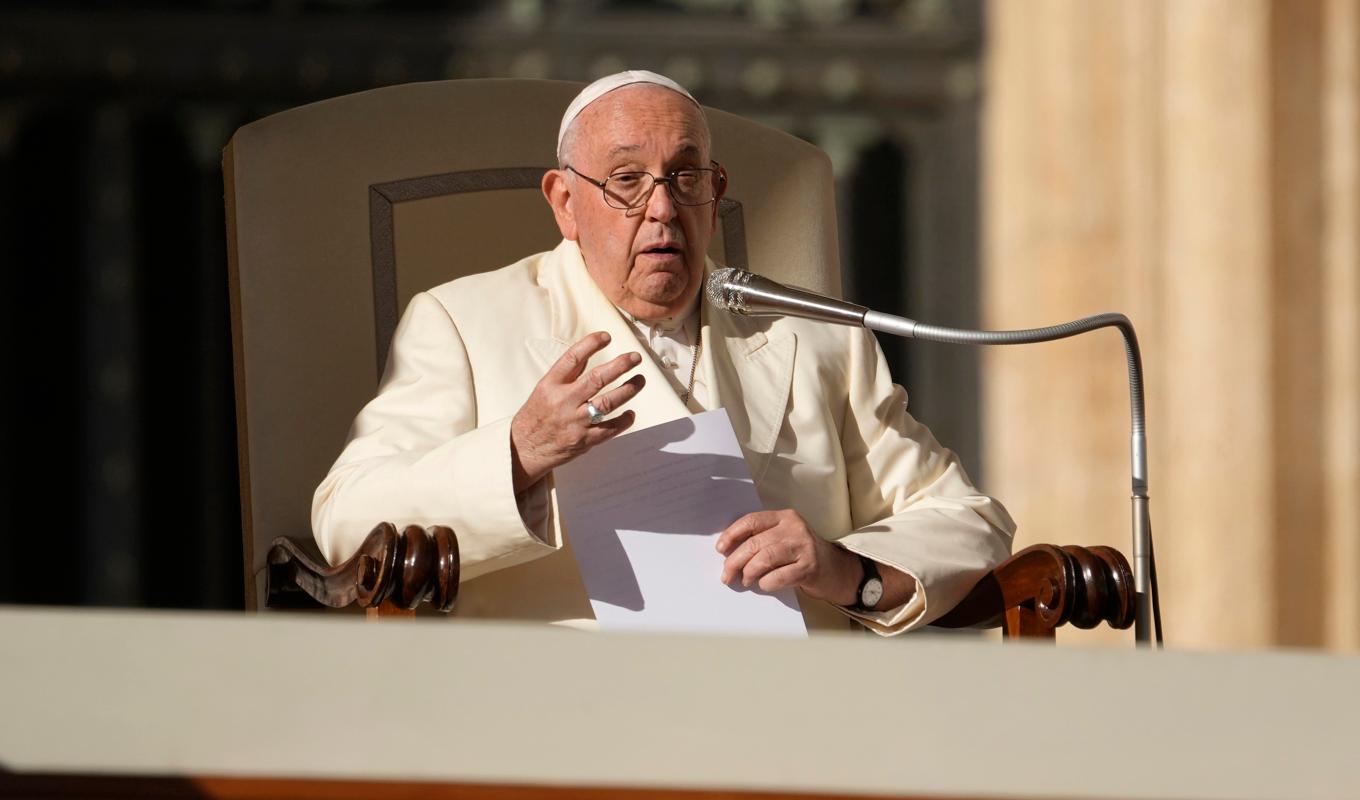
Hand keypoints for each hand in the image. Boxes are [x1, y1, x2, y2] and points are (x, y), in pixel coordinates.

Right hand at [510, 331, 644, 491]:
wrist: (525, 448)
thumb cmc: (536, 416)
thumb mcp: (545, 389)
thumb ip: (568, 373)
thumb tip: (589, 351)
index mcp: (550, 385)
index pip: (572, 358)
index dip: (591, 344)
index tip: (607, 336)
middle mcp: (563, 402)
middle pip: (597, 379)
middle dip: (620, 366)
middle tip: (635, 357)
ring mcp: (575, 422)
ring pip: (608, 403)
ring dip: (628, 389)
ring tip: (640, 380)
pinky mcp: (584, 440)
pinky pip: (610, 429)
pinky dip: (623, 421)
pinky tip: (630, 413)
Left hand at [715, 509, 860, 604]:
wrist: (835, 568)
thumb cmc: (801, 553)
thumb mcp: (784, 537)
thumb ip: (762, 538)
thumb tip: (727, 552)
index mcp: (785, 517)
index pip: (751, 521)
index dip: (732, 534)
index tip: (720, 549)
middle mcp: (795, 529)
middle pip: (755, 543)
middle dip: (735, 561)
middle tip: (726, 574)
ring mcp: (803, 547)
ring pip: (764, 559)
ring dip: (749, 573)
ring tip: (745, 580)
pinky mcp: (809, 568)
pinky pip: (778, 577)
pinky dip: (766, 583)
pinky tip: (764, 584)